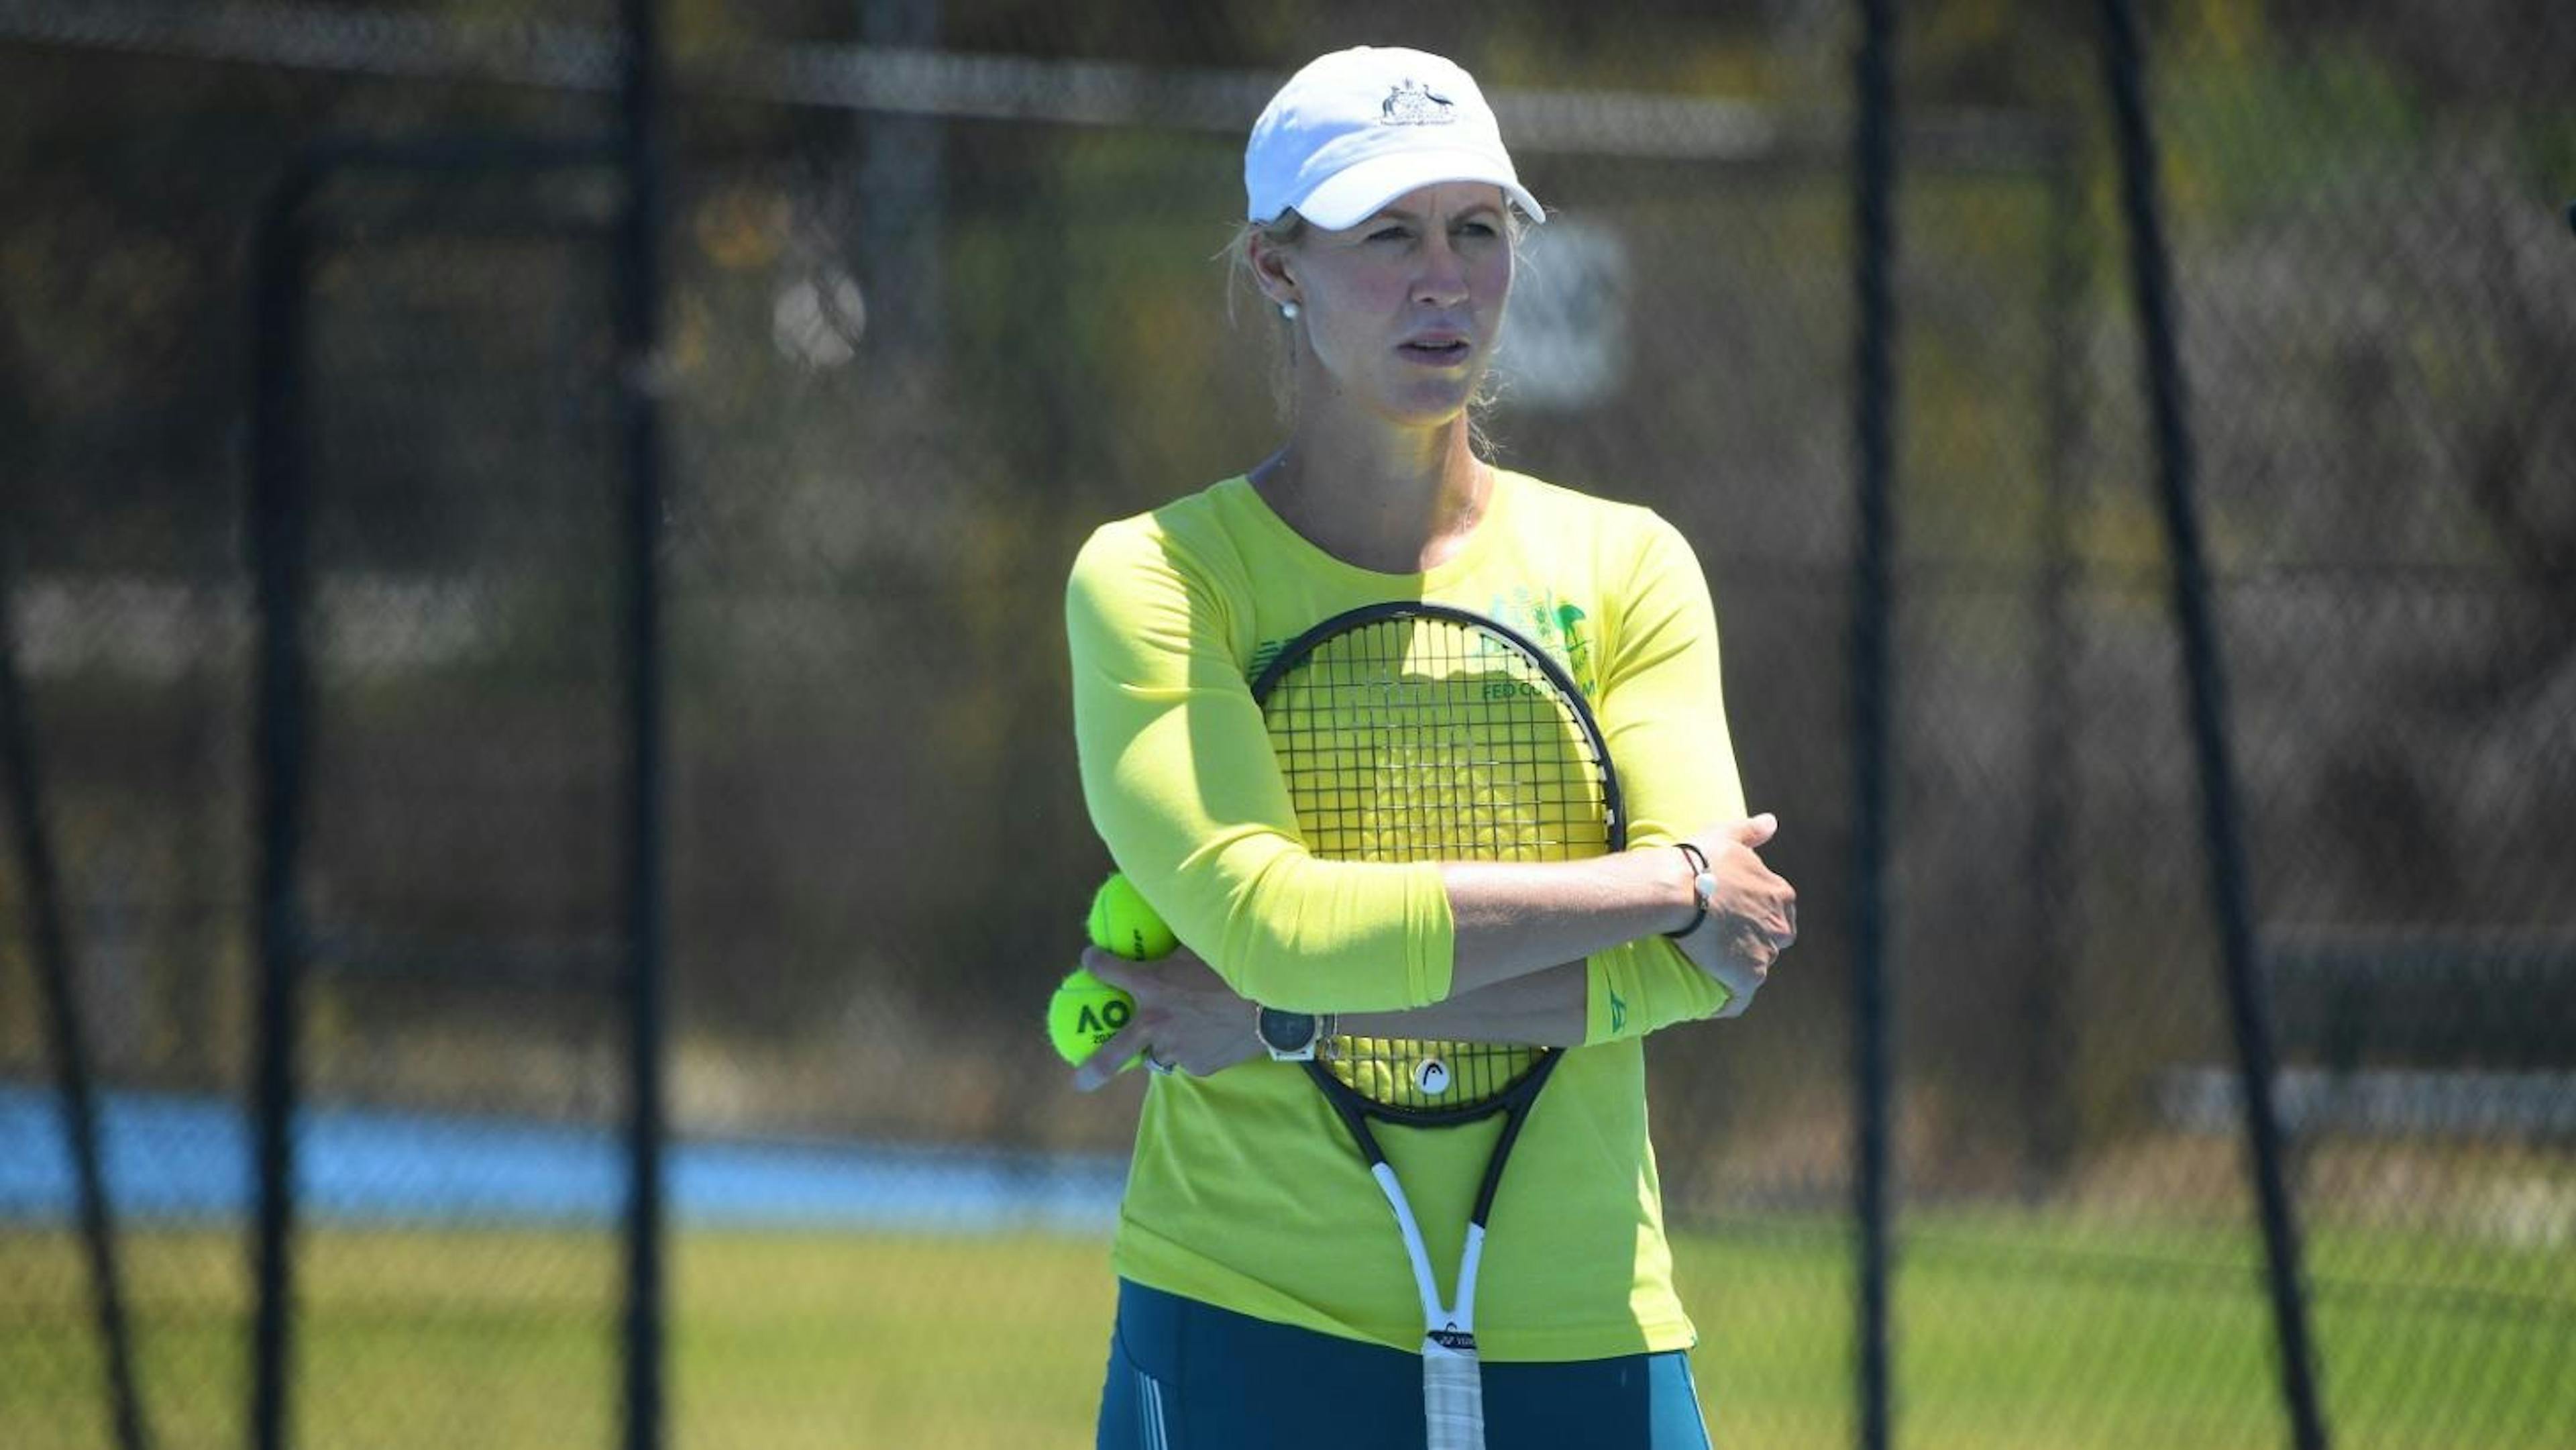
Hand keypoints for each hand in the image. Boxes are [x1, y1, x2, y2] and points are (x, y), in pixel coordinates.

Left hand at [1072, 944, 1261, 1090]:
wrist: (1275, 1003)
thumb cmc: (1239, 964)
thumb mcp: (1201, 945)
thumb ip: (1177, 943)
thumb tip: (1173, 910)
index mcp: (1151, 986)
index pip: (1108, 970)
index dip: (1096, 963)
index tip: (1091, 960)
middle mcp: (1155, 1022)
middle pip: (1113, 1053)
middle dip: (1093, 1069)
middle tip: (1079, 1082)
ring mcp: (1176, 1048)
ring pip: (1159, 1052)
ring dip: (1163, 1043)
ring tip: (1181, 1031)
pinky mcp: (1199, 1066)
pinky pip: (1190, 1058)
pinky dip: (1195, 1048)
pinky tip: (1214, 1034)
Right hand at [1670, 813, 1798, 1017]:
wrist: (1676, 890)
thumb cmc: (1699, 860)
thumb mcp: (1727, 837)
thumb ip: (1751, 831)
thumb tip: (1771, 822)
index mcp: (1781, 895)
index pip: (1777, 911)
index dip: (1754, 914)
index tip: (1732, 915)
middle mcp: (1780, 926)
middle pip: (1770, 941)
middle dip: (1751, 941)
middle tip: (1719, 939)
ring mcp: (1765, 953)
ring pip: (1755, 966)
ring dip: (1738, 967)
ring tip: (1711, 965)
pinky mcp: (1747, 977)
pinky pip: (1739, 998)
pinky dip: (1728, 1002)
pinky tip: (1713, 1003)